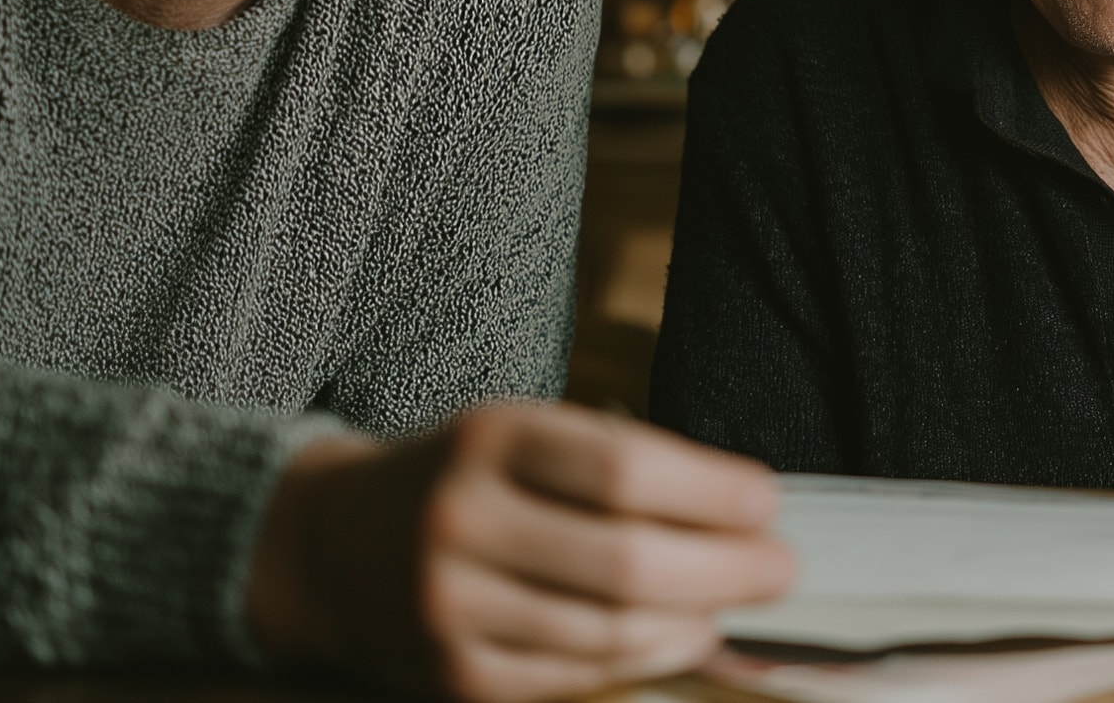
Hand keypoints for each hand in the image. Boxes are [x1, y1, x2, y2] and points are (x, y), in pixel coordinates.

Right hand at [245, 401, 795, 700]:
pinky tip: (679, 639)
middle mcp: (460, 522)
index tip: (767, 501)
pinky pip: (571, 678)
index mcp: (488, 441)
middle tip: (780, 568)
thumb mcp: (523, 434)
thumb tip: (740, 509)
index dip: (711, 492)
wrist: (333, 546)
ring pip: (605, 631)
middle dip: (725, 569)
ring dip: (691, 622)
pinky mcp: (452, 677)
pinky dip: (639, 661)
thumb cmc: (465, 479)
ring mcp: (449, 608)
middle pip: (624, 561)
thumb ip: (616, 461)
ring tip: (731, 607)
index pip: (624, 469)